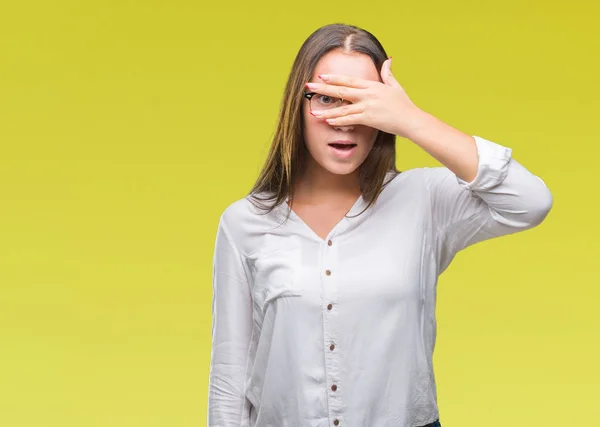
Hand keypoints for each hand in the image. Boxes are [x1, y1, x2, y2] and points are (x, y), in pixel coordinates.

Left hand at [305, 57, 426, 138]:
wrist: (411, 120)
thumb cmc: (404, 105)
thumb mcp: (396, 86)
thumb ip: (388, 74)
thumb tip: (388, 60)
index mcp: (372, 85)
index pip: (349, 80)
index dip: (335, 78)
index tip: (322, 76)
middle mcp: (368, 94)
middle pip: (342, 90)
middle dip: (324, 88)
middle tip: (309, 87)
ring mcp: (368, 106)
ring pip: (343, 108)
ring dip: (327, 111)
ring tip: (313, 112)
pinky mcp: (369, 119)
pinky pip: (351, 120)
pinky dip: (339, 121)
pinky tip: (328, 121)